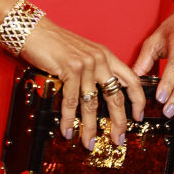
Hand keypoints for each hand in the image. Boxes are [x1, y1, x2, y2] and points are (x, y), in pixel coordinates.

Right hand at [22, 18, 145, 148]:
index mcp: (106, 55)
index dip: (138, 100)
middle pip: (116, 97)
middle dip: (118, 122)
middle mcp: (99, 59)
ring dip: (90, 127)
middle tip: (118, 139)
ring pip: (92, 104)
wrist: (36, 31)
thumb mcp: (84, 53)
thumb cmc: (56, 43)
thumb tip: (100, 96)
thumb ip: (95, 70)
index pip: (131, 79)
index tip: (138, 116)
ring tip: (89, 142)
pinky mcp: (70, 69)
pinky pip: (72, 101)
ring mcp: (86, 64)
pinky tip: (68, 129)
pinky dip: (69, 119)